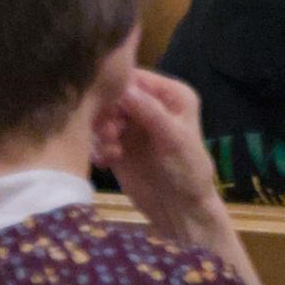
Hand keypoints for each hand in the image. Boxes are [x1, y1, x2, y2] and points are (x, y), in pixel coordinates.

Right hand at [93, 71, 232, 243]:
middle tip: (110, 135)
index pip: (134, 77)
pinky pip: (97, 138)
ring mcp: (132, 126)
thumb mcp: (173, 138)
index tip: (107, 107)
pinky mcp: (117, 145)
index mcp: (171, 94)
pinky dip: (99, 148)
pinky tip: (106, 163)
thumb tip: (124, 87)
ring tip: (113, 152)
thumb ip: (150, 112)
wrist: (179, 208)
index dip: (116, 88)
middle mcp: (150, 105)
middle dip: (106, 114)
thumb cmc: (187, 170)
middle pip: (112, 96)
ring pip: (101, 117)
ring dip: (101, 133)